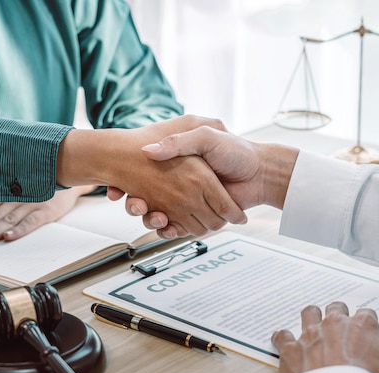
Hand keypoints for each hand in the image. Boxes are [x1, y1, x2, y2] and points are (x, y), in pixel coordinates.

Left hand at [0, 186, 94, 247]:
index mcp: (6, 190)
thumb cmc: (39, 183)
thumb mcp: (13, 189)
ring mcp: (32, 202)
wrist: (68, 173)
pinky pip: (31, 221)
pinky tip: (9, 237)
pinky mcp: (47, 210)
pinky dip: (19, 229)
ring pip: (8, 219)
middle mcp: (17, 195)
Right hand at [109, 127, 298, 237]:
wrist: (260, 172)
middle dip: (135, 202)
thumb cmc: (235, 151)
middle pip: (147, 198)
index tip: (118, 186)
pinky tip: (163, 223)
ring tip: (144, 209)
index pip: (146, 175)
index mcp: (179, 165)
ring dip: (149, 216)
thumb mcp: (204, 136)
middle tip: (132, 199)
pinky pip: (175, 228)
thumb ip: (178, 142)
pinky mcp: (196, 218)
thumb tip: (149, 151)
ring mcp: (187, 202)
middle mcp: (180, 184)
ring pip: (157, 215)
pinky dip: (167, 229)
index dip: (129, 182)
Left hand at [271, 302, 378, 372]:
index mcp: (362, 326)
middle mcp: (334, 325)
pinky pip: (282, 336)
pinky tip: (285, 341)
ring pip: (309, 313)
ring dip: (311, 318)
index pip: (366, 314)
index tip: (363, 331)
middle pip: (335, 309)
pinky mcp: (290, 349)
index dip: (365, 324)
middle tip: (338, 328)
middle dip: (337, 316)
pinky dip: (283, 338)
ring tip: (313, 327)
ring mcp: (310, 335)